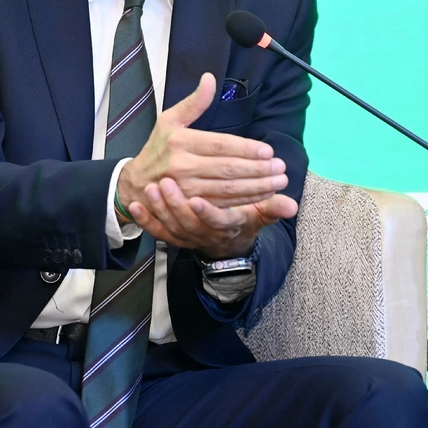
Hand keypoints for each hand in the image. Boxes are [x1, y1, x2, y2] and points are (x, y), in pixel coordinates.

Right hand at [117, 73, 286, 216]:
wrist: (135, 183)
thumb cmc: (157, 149)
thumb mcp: (169, 120)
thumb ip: (194, 102)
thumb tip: (210, 78)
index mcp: (180, 141)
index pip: (220, 145)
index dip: (246, 149)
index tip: (268, 151)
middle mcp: (182, 166)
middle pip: (228, 169)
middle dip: (258, 170)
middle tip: (280, 167)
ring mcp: (186, 189)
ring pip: (228, 189)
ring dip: (256, 187)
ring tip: (278, 182)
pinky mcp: (190, 206)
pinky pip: (222, 204)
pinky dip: (244, 202)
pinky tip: (261, 196)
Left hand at [127, 177, 297, 258]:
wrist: (223, 245)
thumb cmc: (240, 221)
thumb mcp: (258, 216)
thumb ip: (272, 209)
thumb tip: (293, 206)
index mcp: (226, 227)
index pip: (217, 222)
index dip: (207, 213)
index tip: (197, 200)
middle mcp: (204, 234)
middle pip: (188, 223)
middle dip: (176, 204)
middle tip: (166, 182)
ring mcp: (186, 237)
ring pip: (170, 226)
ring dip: (160, 208)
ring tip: (152, 188)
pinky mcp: (171, 236)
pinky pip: (156, 232)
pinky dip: (145, 221)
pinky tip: (134, 206)